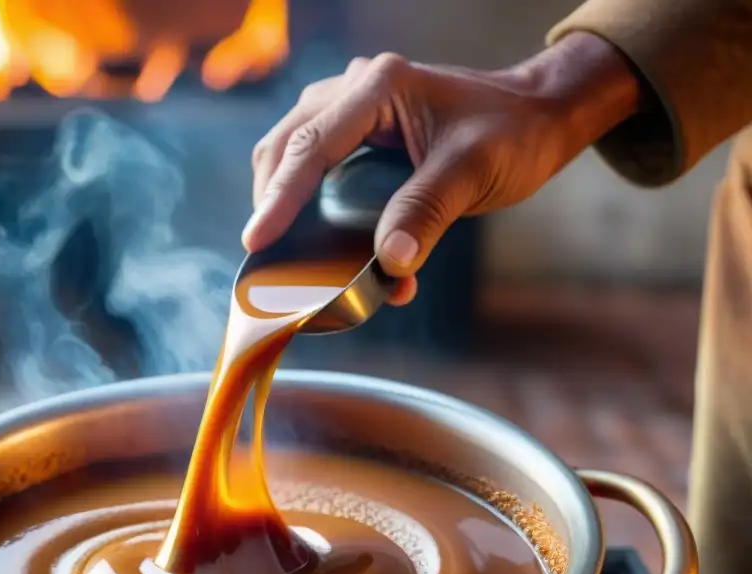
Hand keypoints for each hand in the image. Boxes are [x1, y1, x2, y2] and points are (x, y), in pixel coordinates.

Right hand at [242, 34, 639, 304]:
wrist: (538, 117)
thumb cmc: (512, 134)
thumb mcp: (472, 173)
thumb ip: (426, 214)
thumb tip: (390, 266)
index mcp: (378, 88)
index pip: (311, 145)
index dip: (279, 198)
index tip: (256, 241)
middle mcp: (355, 89)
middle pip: (286, 146)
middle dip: (272, 201)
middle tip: (268, 256)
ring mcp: (352, 108)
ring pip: (293, 154)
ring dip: (288, 203)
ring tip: (292, 251)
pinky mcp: (358, 133)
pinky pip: (318, 167)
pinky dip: (313, 205)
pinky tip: (328, 243)